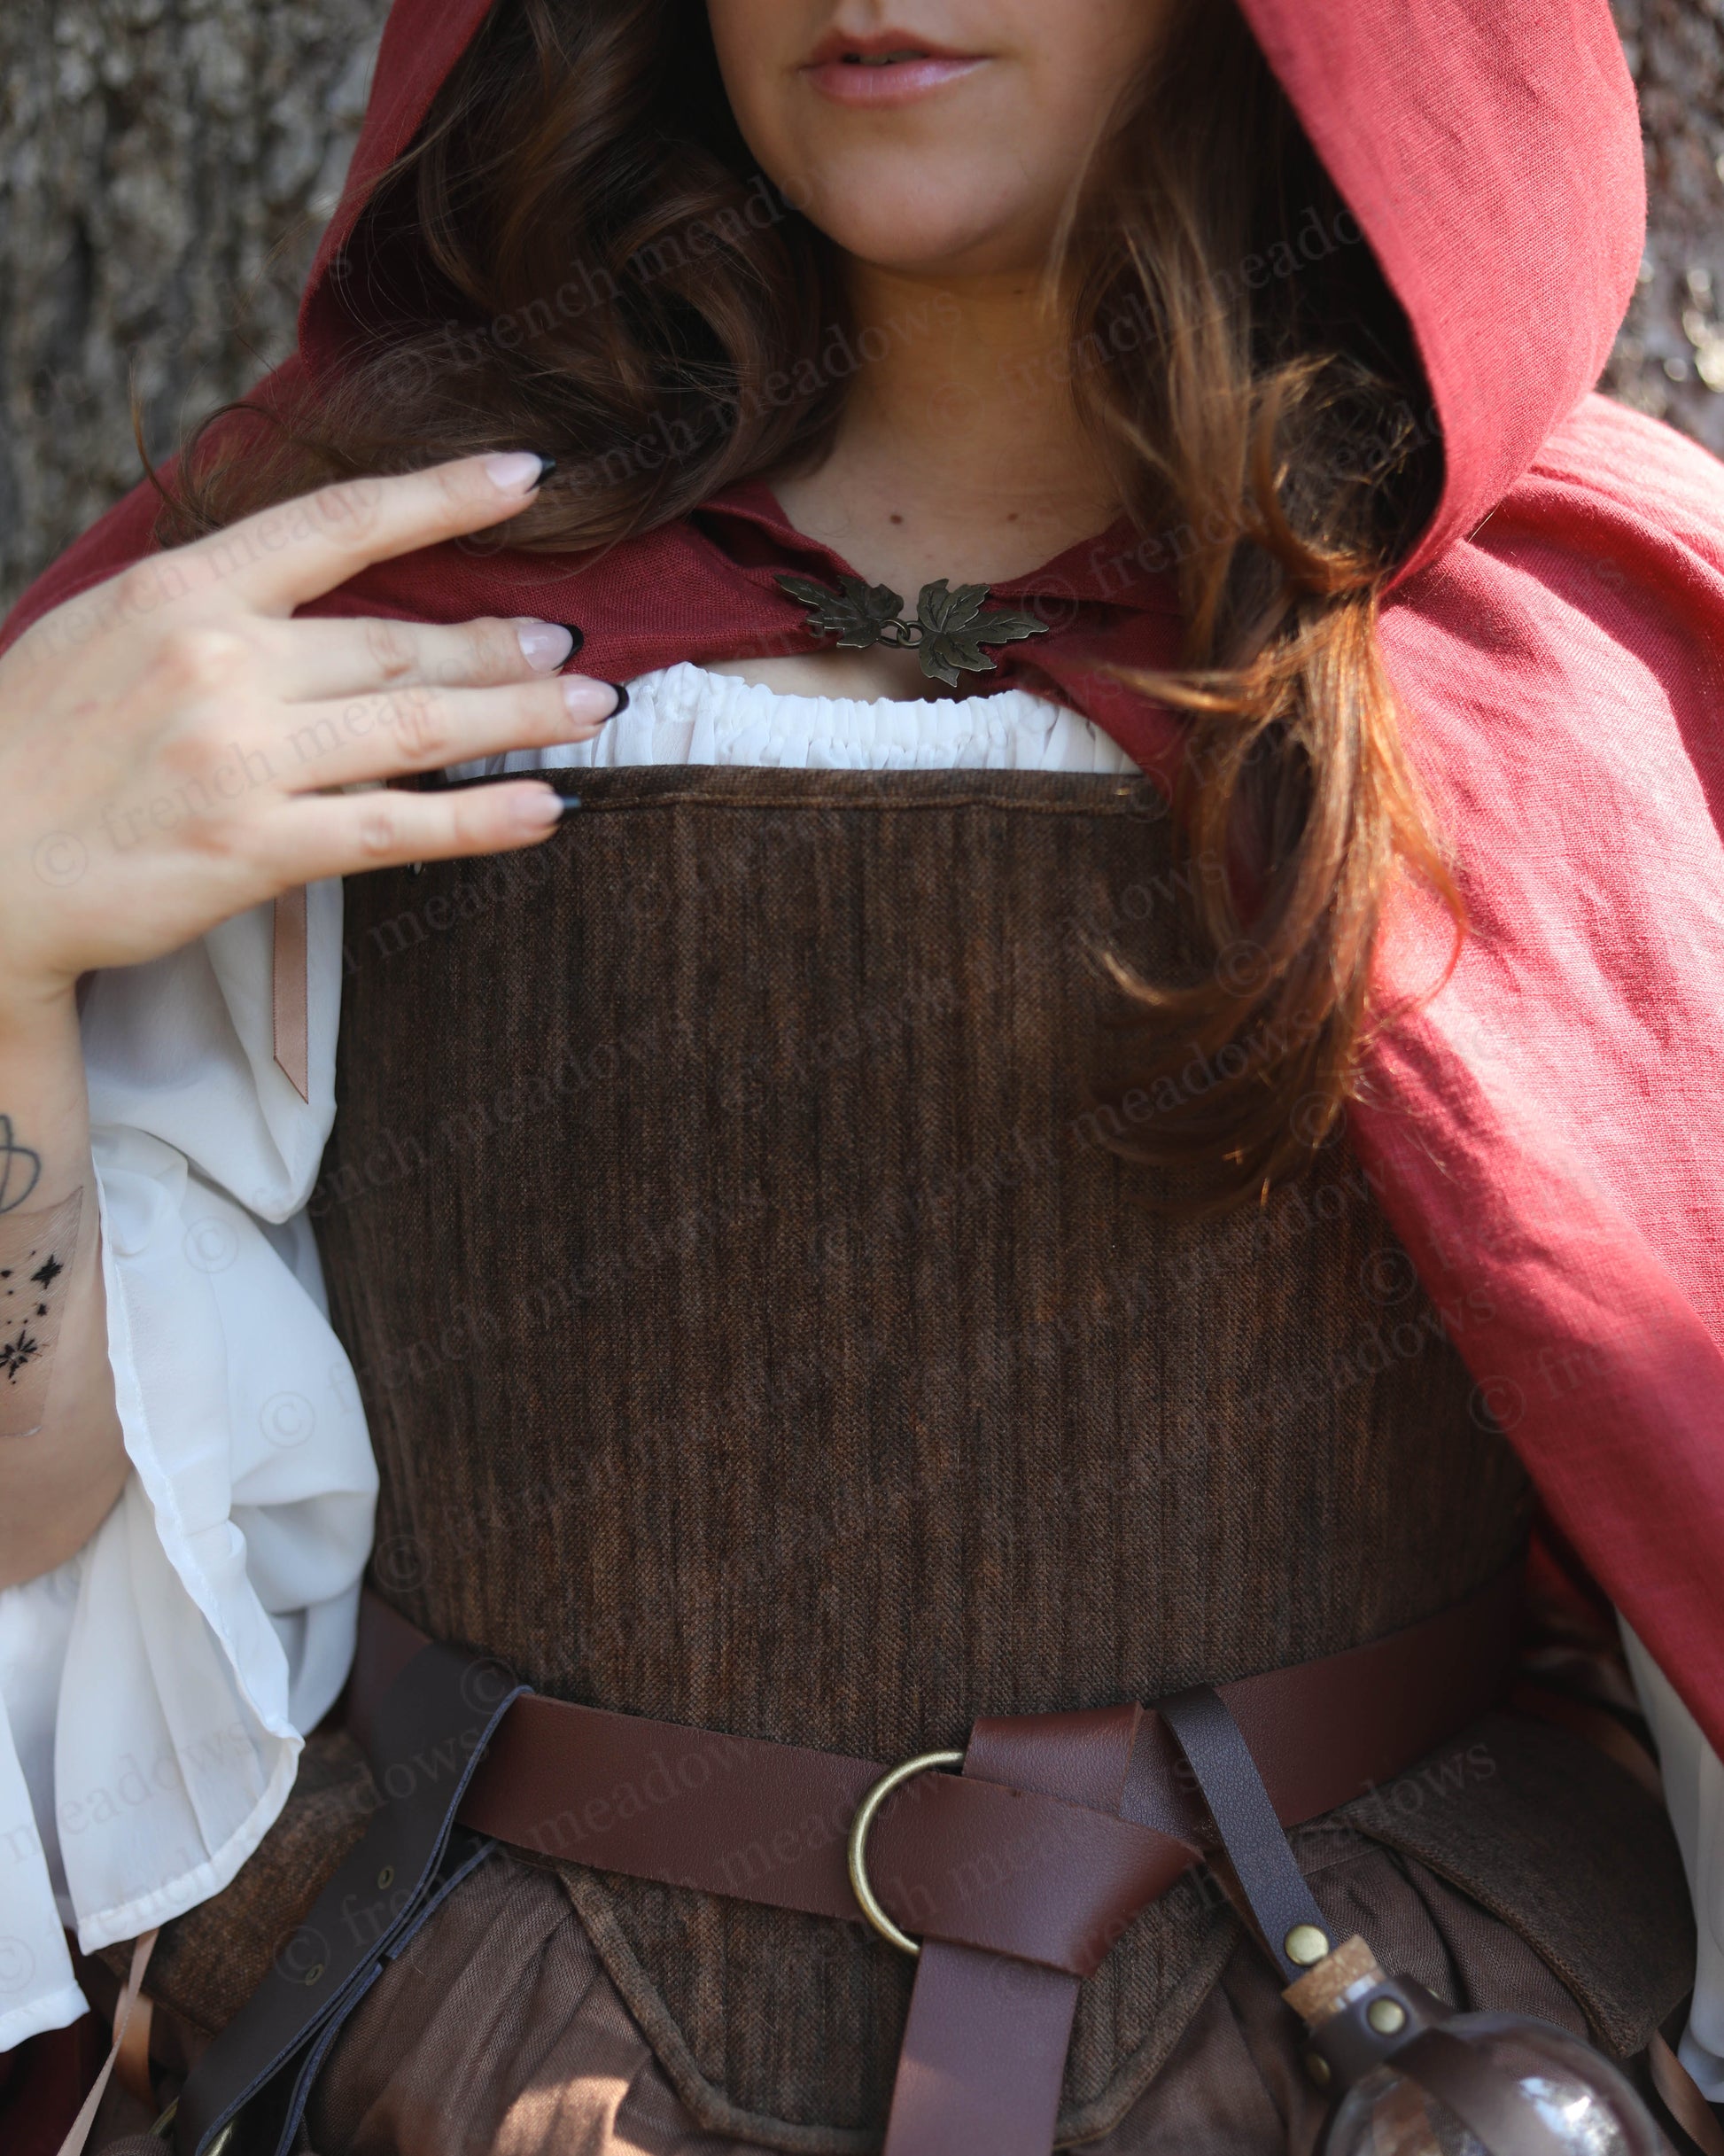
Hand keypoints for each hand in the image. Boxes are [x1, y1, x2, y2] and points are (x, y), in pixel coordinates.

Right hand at [0, 453, 615, 1006]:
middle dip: (501, 643)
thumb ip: (210, 606)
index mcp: (183, 590)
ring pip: (415, 726)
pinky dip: (479, 820)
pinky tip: (545, 810)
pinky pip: (392, 828)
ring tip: (591, 709)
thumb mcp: (105, 630)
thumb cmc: (34, 748)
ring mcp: (240, 757)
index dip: (443, 495)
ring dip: (518, 718)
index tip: (524, 478)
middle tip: (573, 645)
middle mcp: (221, 661)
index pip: (339, 523)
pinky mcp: (250, 848)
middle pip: (399, 640)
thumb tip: (304, 588)